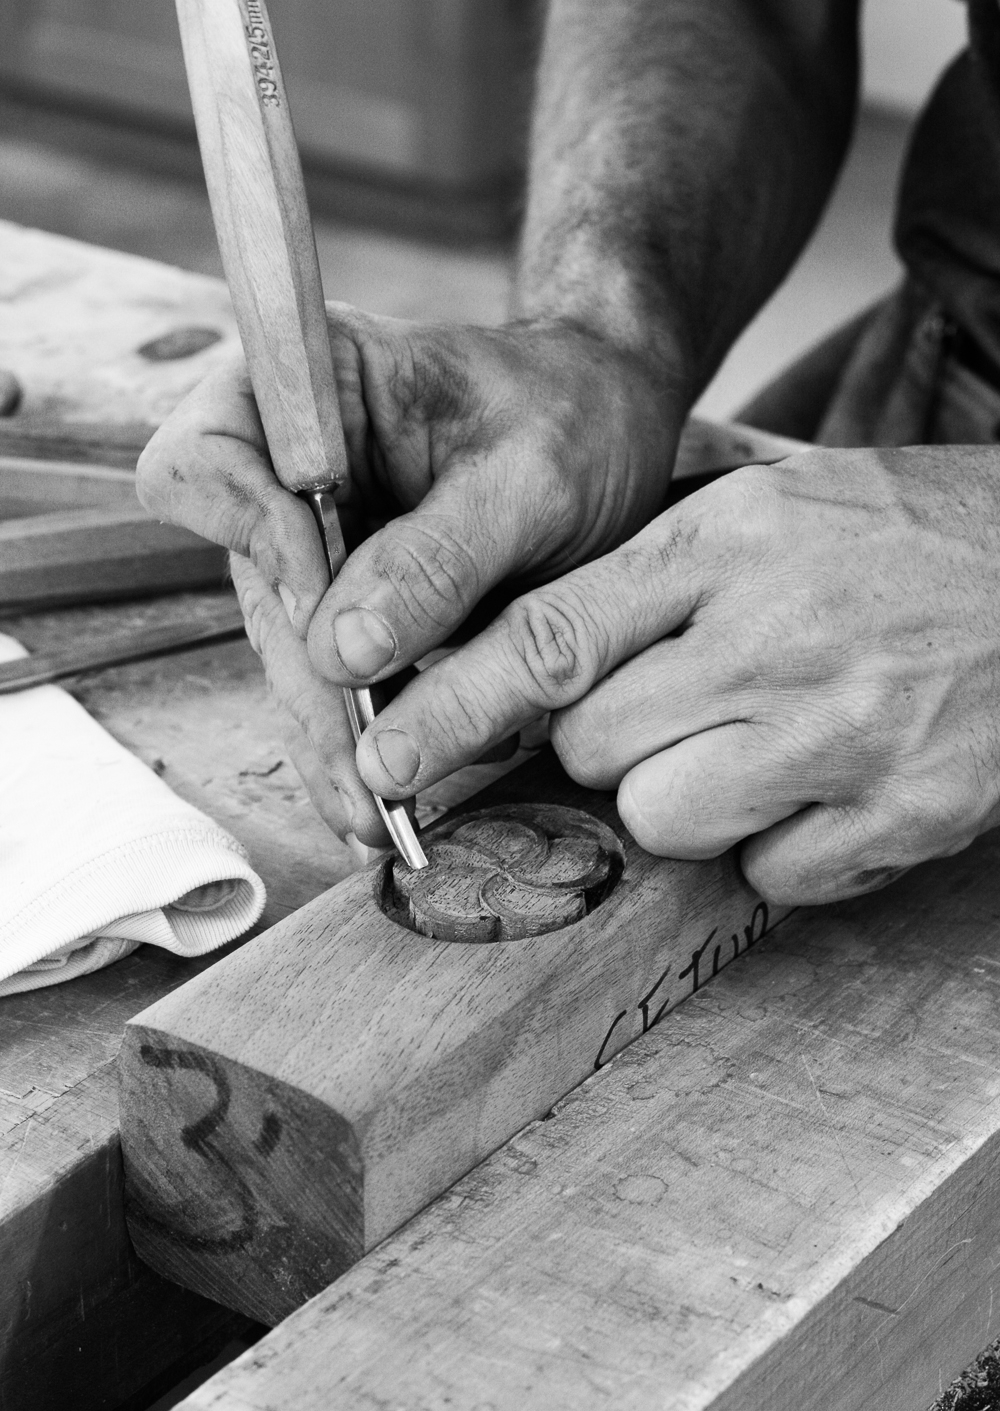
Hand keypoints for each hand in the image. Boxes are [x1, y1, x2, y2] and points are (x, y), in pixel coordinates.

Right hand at [136, 308, 680, 843]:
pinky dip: (358, 738)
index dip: (253, 539)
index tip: (330, 613)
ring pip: (287, 649)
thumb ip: (439, 556)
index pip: (205, 461)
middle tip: (364, 779)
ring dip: (328, 737)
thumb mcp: (530, 478)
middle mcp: (289, 464)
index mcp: (310, 388)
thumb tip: (340, 652)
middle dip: (308, 687)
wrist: (613, 423)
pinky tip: (386, 799)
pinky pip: (332, 676)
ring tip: (376, 821)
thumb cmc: (576, 418)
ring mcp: (312, 538)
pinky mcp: (348, 599)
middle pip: (252, 583)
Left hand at [352, 445, 999, 902]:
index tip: (384, 758)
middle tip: (676, 706)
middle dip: (608, 743)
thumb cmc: (899, 540)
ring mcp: (844, 733)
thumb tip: (521, 661)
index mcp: (731, 543)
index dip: (450, 708)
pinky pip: (767, 874)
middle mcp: (777, 638)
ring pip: (664, 820)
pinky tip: (826, 782)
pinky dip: (778, 843)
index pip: (551, 637)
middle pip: (593, 747)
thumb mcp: (772, 504)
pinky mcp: (902, 814)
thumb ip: (651, 572)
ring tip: (757, 744)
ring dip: (685, 799)